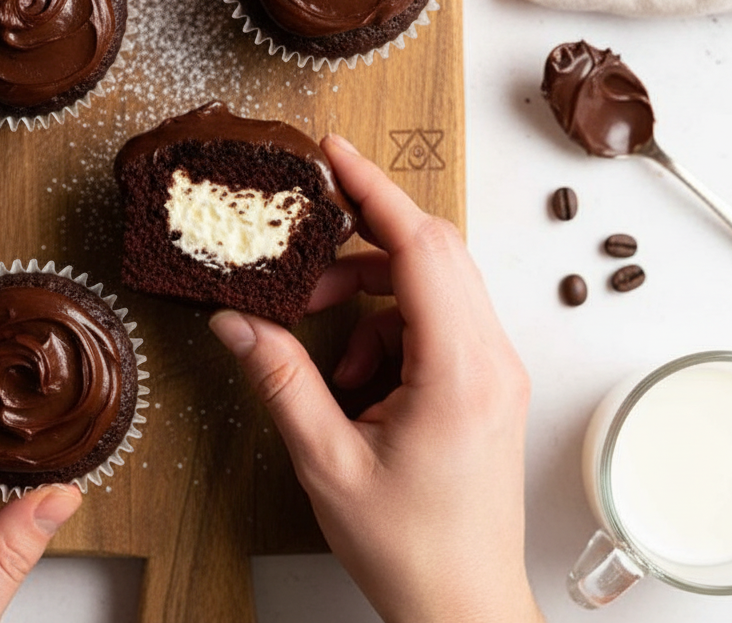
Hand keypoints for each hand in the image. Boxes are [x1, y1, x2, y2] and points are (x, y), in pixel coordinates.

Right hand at [209, 136, 542, 622]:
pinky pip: (437, 323)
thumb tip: (236, 322)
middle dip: (362, 240)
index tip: (334, 153)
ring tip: (318, 331)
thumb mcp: (328, 463)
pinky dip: (388, 328)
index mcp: (459, 372)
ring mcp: (495, 371)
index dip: (374, 191)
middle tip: (304, 250)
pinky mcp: (486, 385)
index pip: (422, 248)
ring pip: (434, 286)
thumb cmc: (409, 549)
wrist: (463, 604)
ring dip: (371, 290)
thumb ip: (281, 381)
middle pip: (434, 253)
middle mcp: (490, 360)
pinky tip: (354, 377)